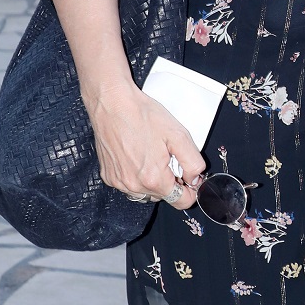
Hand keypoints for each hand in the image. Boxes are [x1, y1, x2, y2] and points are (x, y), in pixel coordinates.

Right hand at [85, 80, 205, 208]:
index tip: (190, 179)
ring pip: (145, 193)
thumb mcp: (178, 135)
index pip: (181, 201)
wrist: (112, 103)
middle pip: (163, 197)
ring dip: (153, 181)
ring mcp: (119, 182)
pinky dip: (137, 176)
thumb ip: (193, 162)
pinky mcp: (108, 176)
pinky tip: (137, 156)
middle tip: (170, 159)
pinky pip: (129, 185)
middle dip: (171, 183)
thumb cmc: (142, 115)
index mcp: (154, 178)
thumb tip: (195, 179)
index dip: (191, 191)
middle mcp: (134, 185)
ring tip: (152, 156)